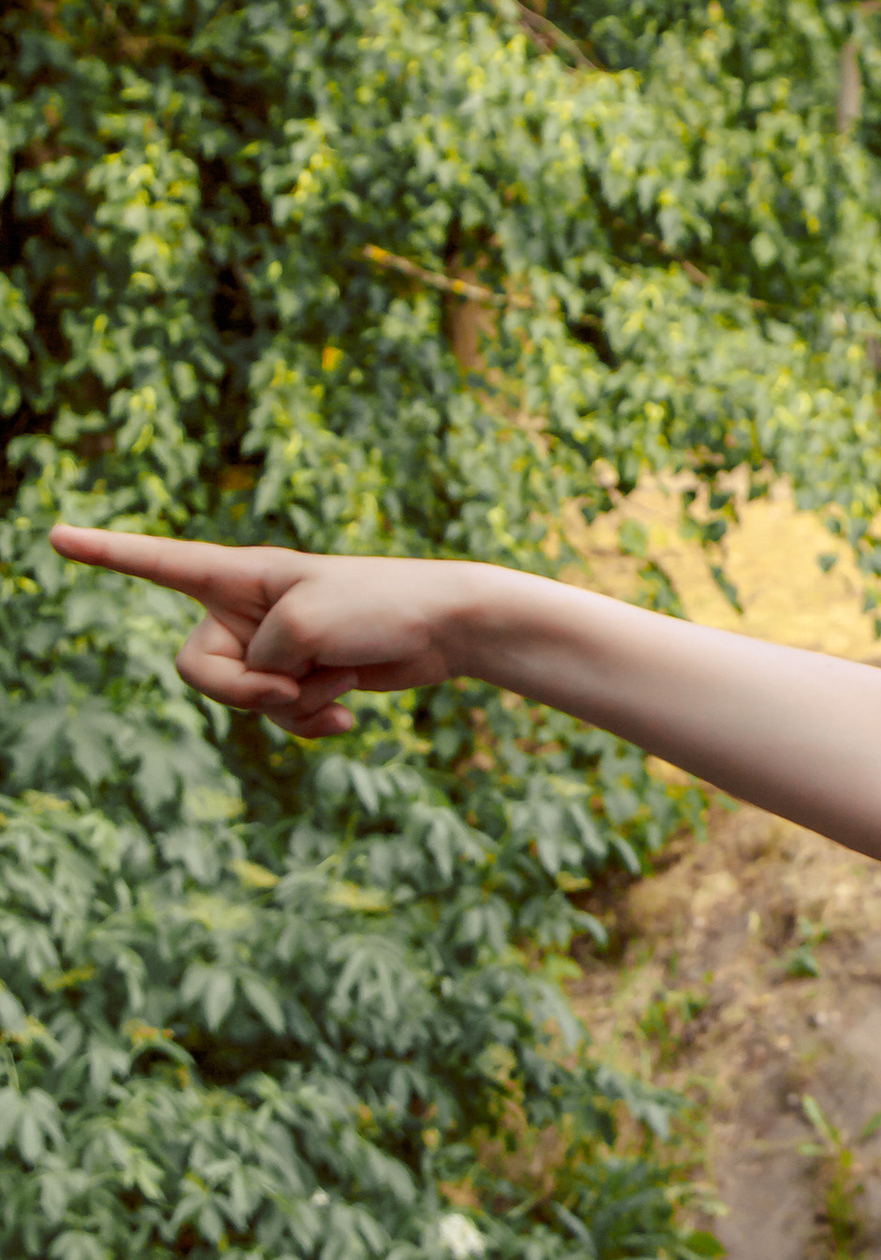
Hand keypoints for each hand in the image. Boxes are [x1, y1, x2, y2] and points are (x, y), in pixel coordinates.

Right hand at [50, 528, 483, 736]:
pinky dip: (311, 722)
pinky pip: (282, 718)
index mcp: (238, 573)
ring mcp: (275, 646)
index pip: (158, 561)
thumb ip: (258, 658)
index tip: (54, 537)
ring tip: (339, 680)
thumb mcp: (302, 625)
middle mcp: (247, 608)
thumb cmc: (380, 605)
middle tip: (296, 682)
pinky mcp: (304, 678)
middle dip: (245, 690)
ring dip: (292, 705)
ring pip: (244, 702)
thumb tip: (267, 688)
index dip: (105, 553)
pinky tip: (348, 717)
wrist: (447, 628)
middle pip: (197, 669)